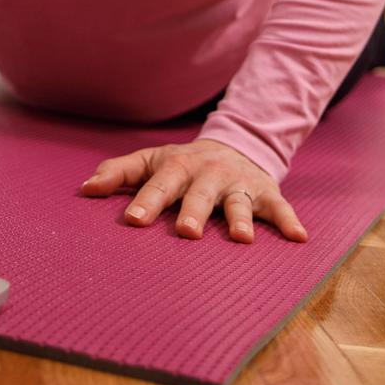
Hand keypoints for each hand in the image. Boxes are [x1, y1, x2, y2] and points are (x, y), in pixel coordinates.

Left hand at [78, 139, 307, 243]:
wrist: (236, 144)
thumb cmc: (182, 165)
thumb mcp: (151, 161)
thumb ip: (118, 172)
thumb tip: (84, 189)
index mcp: (178, 167)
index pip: (159, 184)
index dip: (147, 201)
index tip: (134, 221)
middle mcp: (209, 174)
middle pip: (199, 193)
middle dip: (193, 211)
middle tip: (186, 233)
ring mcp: (239, 183)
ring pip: (239, 202)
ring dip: (240, 219)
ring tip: (241, 240)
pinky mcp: (267, 193)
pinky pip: (280, 207)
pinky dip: (289, 221)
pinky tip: (299, 237)